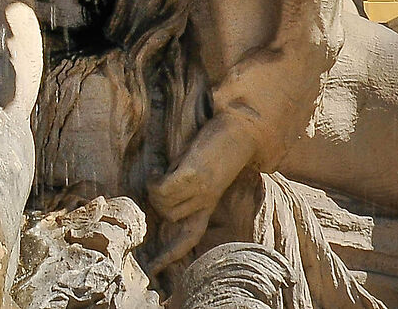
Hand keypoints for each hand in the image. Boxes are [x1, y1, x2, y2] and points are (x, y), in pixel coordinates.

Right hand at [143, 109, 257, 269]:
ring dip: (155, 192)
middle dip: (157, 203)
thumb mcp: (202, 173)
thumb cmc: (219, 147)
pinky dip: (155, 182)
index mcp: (209, 203)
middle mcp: (206, 201)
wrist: (243, 129)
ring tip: (160, 175)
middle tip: (158, 183)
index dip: (171, 254)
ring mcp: (201, 190)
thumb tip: (158, 196)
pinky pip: (163, 190)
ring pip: (164, 205)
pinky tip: (158, 172)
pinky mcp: (195, 176)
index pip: (190, 237)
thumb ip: (186, 187)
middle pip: (168, 217)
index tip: (154, 269)